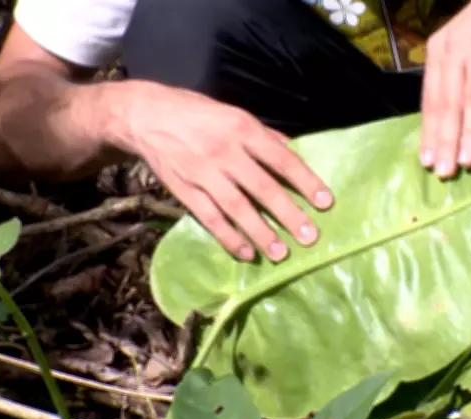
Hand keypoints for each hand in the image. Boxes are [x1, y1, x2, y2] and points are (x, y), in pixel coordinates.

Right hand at [121, 83, 332, 261]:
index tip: (325, 202)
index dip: (305, 181)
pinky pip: (210, 218)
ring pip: (237, 208)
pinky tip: (246, 253)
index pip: (281, 158)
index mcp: (242, 129)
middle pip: (262, 188)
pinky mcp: (185, 191)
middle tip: (310, 237)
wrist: (145, 116)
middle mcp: (225, 152)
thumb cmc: (197, 113)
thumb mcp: (233, 114)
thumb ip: (264, 136)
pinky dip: (228, 237)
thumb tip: (294, 153)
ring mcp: (203, 174)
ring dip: (261, 233)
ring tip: (281, 253)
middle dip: (289, 214)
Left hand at [420, 0, 470, 177]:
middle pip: (447, 103)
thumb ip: (452, 83)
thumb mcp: (460, 50)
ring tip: (465, 161)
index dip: (428, 133)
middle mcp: (454, 50)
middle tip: (444, 171)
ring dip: (468, 132)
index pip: (430, 101)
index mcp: (438, 54)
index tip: (426, 162)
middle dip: (445, 140)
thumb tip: (444, 127)